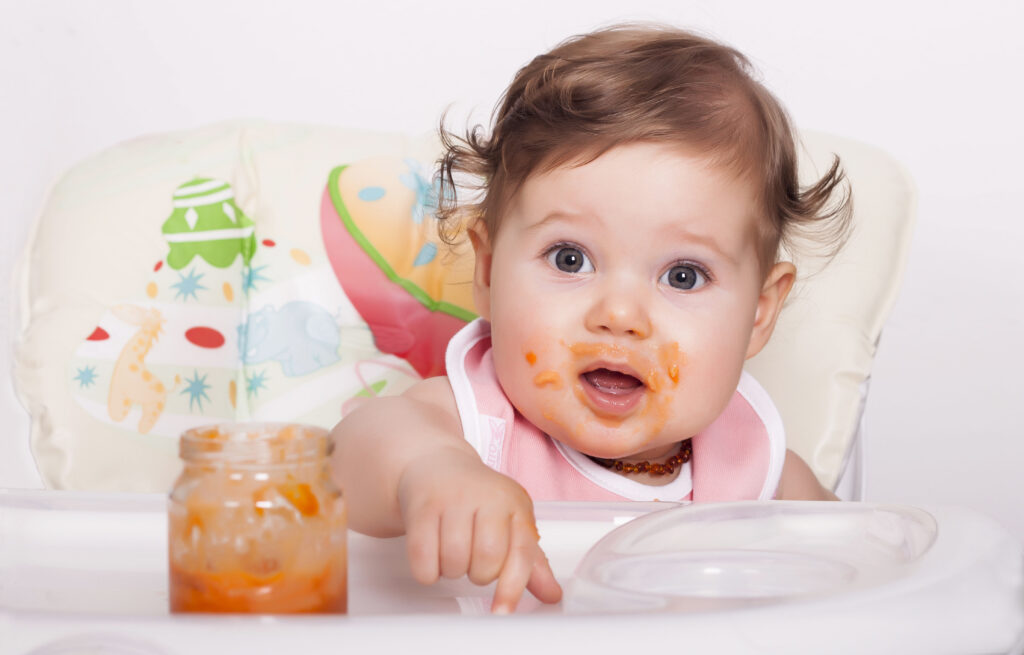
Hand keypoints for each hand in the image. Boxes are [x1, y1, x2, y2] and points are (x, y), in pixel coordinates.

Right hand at [397, 451, 562, 613]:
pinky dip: (427, 571)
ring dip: (451, 571)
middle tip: (472, 561)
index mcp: (515, 502)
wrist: (436, 465)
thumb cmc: (477, 500)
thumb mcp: (509, 522)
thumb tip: (552, 595)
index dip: (512, 587)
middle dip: (478, 574)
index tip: (502, 611)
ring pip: (454, 561)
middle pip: (486, 560)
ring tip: (452, 554)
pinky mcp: (422, 505)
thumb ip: (529, 560)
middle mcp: (487, 496)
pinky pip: (423, 557)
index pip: (521, 552)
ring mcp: (453, 498)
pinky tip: (431, 557)